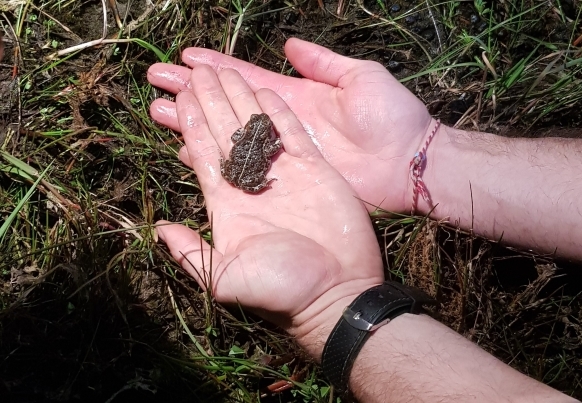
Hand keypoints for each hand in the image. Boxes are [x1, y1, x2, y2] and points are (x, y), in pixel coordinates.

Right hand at [148, 38, 433, 212]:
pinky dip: (216, 161)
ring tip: (159, 114)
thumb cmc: (392, 117)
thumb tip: (288, 44)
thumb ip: (323, 63)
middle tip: (154, 85)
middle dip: (191, 95)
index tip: (183, 59)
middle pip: (226, 107)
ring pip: (227, 137)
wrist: (411, 165)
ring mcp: (281, 156)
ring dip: (193, 125)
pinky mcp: (286, 180)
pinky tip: (189, 152)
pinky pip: (243, 170)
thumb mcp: (360, 77)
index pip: (245, 80)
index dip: (214, 69)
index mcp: (296, 98)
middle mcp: (281, 126)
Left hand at [156, 65, 383, 357]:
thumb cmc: (281, 290)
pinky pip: (294, 134)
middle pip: (226, 132)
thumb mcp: (226, 279)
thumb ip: (192, 254)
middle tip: (199, 70)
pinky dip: (280, 112)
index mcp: (228, 203)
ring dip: (240, 98)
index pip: (204, 153)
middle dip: (211, 100)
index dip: (192, 122)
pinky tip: (267, 89)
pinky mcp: (315, 171)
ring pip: (257, 127)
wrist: (337, 292)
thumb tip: (159, 230)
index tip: (181, 93)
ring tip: (226, 69)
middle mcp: (252, 184)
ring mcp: (285, 175)